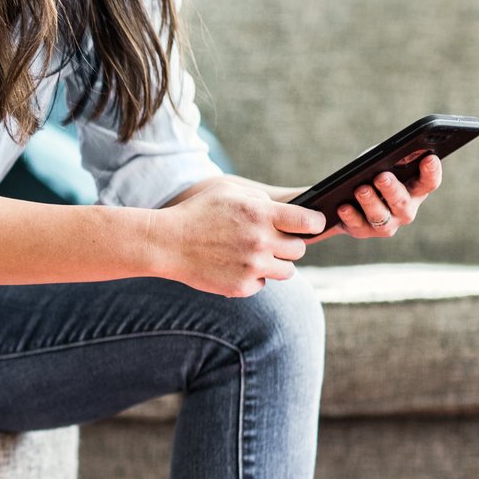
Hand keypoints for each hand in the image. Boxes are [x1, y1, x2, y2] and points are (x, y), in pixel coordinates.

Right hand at [158, 176, 324, 297]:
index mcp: (261, 214)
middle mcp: (261, 241)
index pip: (309, 222)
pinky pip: (263, 284)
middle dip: (288, 244)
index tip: (309, 226)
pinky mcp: (241, 286)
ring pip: (287, 271)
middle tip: (269, 241)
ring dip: (275, 263)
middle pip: (299, 249)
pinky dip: (252, 277)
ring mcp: (252, 266)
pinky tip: (233, 266)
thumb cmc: (197, 212)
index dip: (313, 224)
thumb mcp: (228, 191)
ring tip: (253, 255)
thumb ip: (261, 199)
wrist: (166, 243)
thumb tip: (286, 211)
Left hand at [331, 154, 441, 239]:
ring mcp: (386, 224)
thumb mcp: (380, 162)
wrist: (344, 200)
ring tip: (361, 189)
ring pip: (380, 215)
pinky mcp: (363, 231)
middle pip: (402, 201)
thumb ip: (390, 157)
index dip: (431, 172)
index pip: (429, 183)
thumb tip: (393, 153)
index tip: (429, 158)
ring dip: (370, 201)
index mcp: (415, 190)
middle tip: (382, 177)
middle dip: (392, 188)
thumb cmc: (369, 175)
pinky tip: (343, 207)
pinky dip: (350, 215)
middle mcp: (405, 210)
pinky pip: (357, 224)